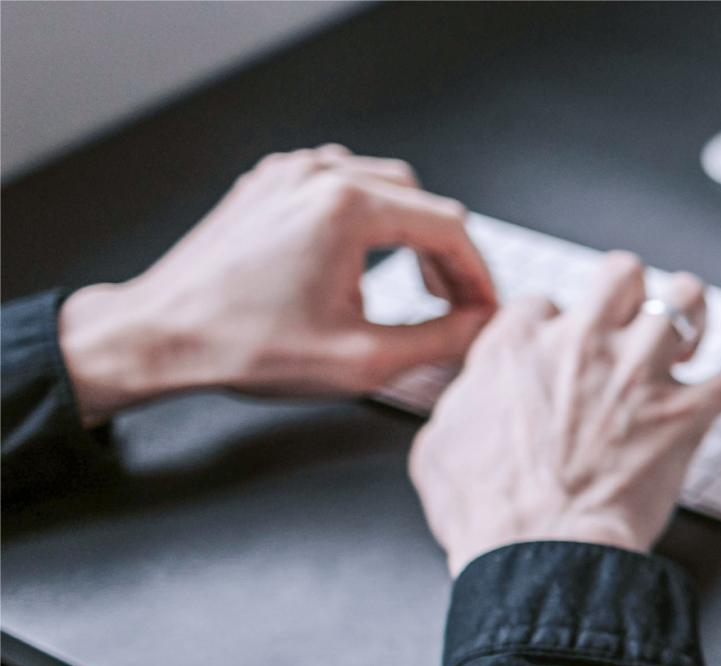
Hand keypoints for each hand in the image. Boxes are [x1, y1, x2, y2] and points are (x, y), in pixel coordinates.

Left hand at [58, 145, 496, 423]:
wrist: (161, 335)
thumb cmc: (245, 346)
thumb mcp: (364, 360)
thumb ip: (440, 339)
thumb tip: (479, 326)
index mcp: (347, 208)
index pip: (448, 226)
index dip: (478, 274)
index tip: (483, 309)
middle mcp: (319, 176)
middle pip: (420, 199)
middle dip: (446, 253)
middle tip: (452, 303)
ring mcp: (288, 174)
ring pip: (382, 184)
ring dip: (409, 230)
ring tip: (414, 282)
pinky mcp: (266, 184)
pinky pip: (337, 181)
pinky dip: (366, 215)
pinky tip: (362, 257)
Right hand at [409, 252, 720, 574]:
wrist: (540, 551)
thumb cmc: (488, 511)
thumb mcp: (440, 445)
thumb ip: (463, 405)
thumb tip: (473, 400)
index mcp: (520, 346)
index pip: (546, 304)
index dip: (558, 326)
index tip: (566, 350)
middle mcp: (584, 344)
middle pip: (622, 274)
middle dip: (633, 291)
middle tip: (638, 318)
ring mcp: (638, 374)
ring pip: (686, 300)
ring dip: (695, 314)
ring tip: (696, 332)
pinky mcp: (684, 413)